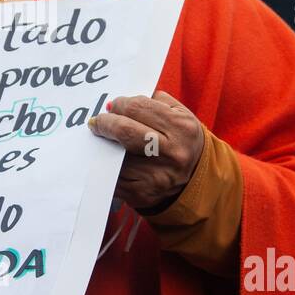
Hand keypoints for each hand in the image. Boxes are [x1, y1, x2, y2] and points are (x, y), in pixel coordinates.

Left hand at [87, 90, 205, 212]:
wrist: (197, 178)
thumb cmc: (182, 139)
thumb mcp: (180, 115)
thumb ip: (154, 101)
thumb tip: (120, 103)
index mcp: (181, 128)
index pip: (137, 108)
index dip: (119, 104)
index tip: (112, 106)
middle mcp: (172, 152)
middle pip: (124, 130)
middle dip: (105, 123)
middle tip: (97, 122)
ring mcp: (157, 175)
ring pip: (116, 155)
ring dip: (105, 146)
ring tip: (105, 140)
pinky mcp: (142, 193)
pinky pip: (113, 176)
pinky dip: (107, 166)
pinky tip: (108, 160)